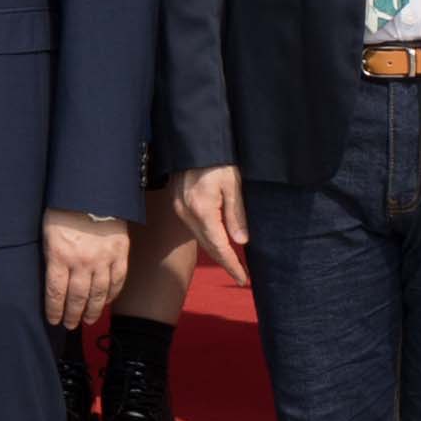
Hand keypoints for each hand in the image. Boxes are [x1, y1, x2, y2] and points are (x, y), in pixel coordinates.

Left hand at [37, 208, 127, 328]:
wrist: (92, 190)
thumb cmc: (63, 209)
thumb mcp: (46, 231)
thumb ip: (49, 256)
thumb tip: (49, 279)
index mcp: (59, 255)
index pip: (55, 293)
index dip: (54, 310)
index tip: (53, 320)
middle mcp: (82, 261)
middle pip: (77, 298)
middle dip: (72, 315)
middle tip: (70, 325)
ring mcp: (103, 259)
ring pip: (98, 294)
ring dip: (92, 310)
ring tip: (87, 319)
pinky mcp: (120, 253)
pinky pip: (117, 281)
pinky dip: (112, 295)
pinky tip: (106, 303)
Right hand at [175, 163, 252, 283]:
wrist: (194, 141)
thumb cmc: (217, 160)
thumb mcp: (233, 185)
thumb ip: (236, 215)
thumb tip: (241, 241)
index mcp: (202, 210)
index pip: (220, 247)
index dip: (232, 264)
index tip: (243, 279)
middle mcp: (187, 213)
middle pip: (208, 246)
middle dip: (225, 262)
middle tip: (240, 276)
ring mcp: (179, 208)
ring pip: (200, 238)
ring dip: (216, 251)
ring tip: (232, 262)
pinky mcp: (178, 203)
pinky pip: (194, 227)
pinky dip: (207, 238)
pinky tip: (217, 240)